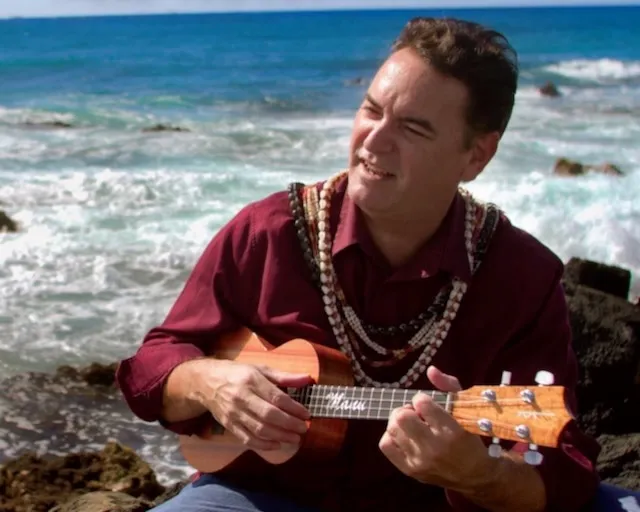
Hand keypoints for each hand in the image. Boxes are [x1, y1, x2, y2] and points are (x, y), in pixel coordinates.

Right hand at [191, 359, 312, 450]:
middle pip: (269, 415)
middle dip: (289, 424)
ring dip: (279, 436)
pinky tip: (276, 445)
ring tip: (294, 439)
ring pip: (259, 429)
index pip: (276, 397)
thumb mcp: (259, 369)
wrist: (205, 382)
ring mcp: (234, 413)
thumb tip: (306, 379)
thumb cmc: (237, 373)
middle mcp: (242, 397)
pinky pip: (247, 439)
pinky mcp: (228, 425)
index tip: (306, 414)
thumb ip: (283, 376)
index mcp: (252, 380)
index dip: (294, 408)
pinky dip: (263, 445)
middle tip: (303, 429)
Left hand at [379, 365, 493, 491]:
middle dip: (406, 409)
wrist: (474, 475)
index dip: (421, 399)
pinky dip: (390, 436)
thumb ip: (448, 386)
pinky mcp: (410, 470)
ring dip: (398, 422)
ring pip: (392, 429)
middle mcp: (434, 447)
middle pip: (401, 417)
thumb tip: (430, 369)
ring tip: (410, 425)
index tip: (426, 404)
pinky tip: (403, 436)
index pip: (421, 403)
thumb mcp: (464, 409)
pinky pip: (386, 445)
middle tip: (415, 413)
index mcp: (451, 430)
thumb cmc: (468, 437)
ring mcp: (420, 460)